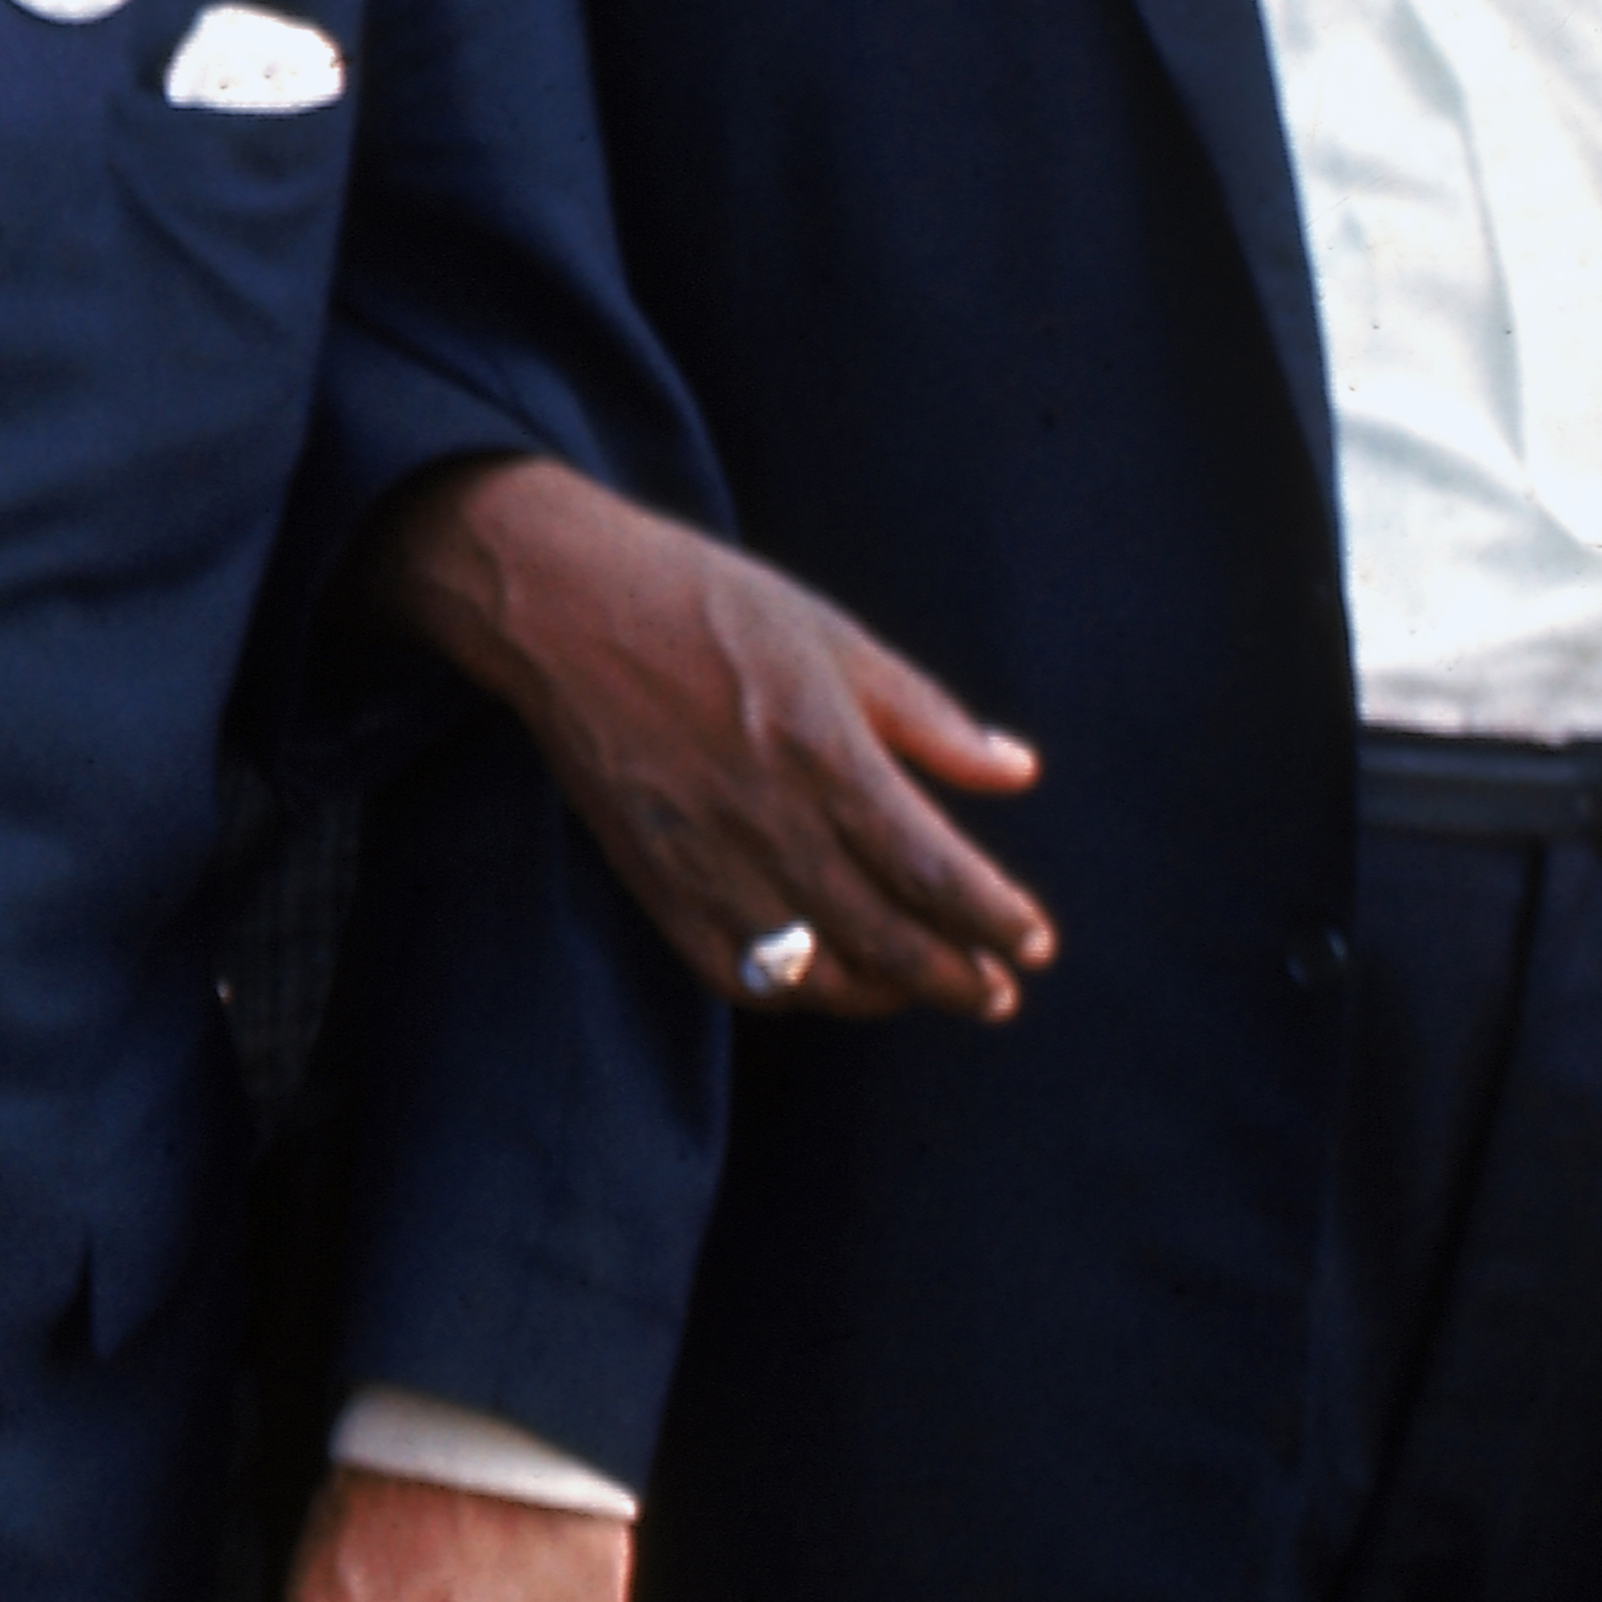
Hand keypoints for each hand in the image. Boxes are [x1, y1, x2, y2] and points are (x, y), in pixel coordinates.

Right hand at [374, 460, 1050, 1018]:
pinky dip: (791, 992)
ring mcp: (708, 861)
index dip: (995, 918)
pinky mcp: (656, 880)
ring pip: (817, 971)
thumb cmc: (708, 607)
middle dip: (957, 979)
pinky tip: (823, 980)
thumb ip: (929, 718)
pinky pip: (734, 970)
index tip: (1035, 943)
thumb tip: (1017, 771)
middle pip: (889, 939)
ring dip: (884, 994)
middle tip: (998, 994)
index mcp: (827, 756)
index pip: (934, 871)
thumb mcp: (836, 638)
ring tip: (920, 990)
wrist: (567, 610)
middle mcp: (772, 823)